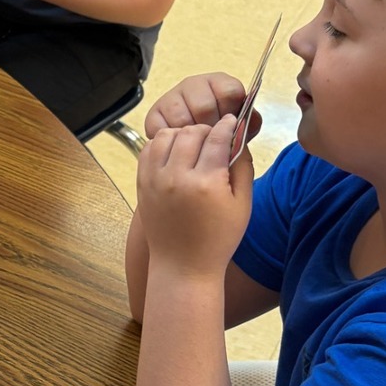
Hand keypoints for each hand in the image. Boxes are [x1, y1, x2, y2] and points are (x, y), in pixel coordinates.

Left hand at [136, 117, 252, 279]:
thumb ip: (243, 166)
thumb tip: (240, 136)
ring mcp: (155, 180)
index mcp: (206, 183)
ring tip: (194, 144)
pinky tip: (175, 152)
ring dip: (182, 134)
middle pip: (191, 132)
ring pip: (166, 135)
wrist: (182, 265)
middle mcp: (176, 178)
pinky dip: (162, 144)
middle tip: (216, 137)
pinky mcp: (142, 183)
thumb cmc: (218, 239)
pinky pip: (148, 149)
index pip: (218, 138)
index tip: (234, 120)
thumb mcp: (242, 204)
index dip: (229, 125)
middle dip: (207, 129)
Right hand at [144, 72, 260, 141]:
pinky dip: (174, 142)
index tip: (228, 126)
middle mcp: (193, 84)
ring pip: (182, 119)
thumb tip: (247, 122)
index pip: (229, 92)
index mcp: (218, 83)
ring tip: (196, 145)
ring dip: (191, 137)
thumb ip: (248, 123)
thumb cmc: (217, 132)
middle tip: (212, 141)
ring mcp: (171, 97)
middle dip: (210, 129)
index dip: (231, 114)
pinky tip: (180, 145)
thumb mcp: (238, 126)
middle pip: (204, 107)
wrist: (190, 143)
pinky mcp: (153, 113)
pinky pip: (164, 129)